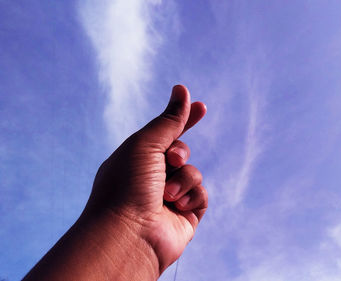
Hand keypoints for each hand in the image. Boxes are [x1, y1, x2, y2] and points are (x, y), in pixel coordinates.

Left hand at [85, 85, 207, 271]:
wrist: (129, 234)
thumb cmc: (127, 186)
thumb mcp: (147, 144)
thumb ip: (170, 120)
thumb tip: (182, 90)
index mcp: (135, 160)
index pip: (164, 135)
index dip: (184, 119)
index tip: (202, 106)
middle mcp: (151, 178)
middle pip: (181, 152)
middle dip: (179, 153)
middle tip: (170, 160)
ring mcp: (168, 198)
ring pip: (193, 173)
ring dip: (184, 179)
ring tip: (167, 194)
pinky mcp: (185, 215)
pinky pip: (201, 195)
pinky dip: (191, 197)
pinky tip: (176, 207)